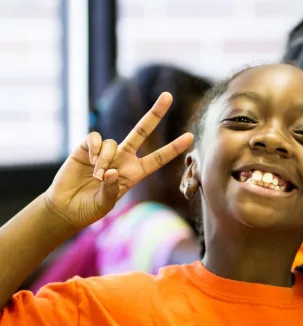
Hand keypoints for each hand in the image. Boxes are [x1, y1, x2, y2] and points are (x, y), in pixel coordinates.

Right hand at [45, 92, 193, 229]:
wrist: (67, 207)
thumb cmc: (90, 208)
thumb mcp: (105, 203)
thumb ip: (111, 189)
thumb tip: (112, 171)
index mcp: (134, 173)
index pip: (157, 159)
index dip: (173, 148)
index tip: (190, 137)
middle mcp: (123, 159)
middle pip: (142, 132)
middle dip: (155, 114)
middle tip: (168, 96)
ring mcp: (106, 152)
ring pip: (112, 142)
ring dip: (104, 159)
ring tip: (97, 177)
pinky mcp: (86, 147)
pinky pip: (95, 138)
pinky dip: (93, 148)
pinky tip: (88, 162)